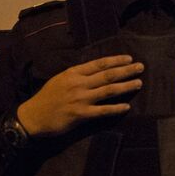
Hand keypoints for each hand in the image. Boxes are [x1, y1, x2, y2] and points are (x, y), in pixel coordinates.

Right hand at [16, 54, 142, 136]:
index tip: (129, 59)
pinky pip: (103, 111)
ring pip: (109, 90)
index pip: (99, 64)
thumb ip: (77, 74)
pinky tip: (127, 106)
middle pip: (108, 75)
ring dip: (126, 86)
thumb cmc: (47, 97)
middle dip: (126, 70)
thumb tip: (96, 70)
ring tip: (138, 83)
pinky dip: (116, 108)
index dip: (115, 60)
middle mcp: (79, 84)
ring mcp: (81, 99)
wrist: (33, 116)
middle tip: (141, 67)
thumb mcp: (60, 79)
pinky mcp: (81, 114)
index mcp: (73, 73)